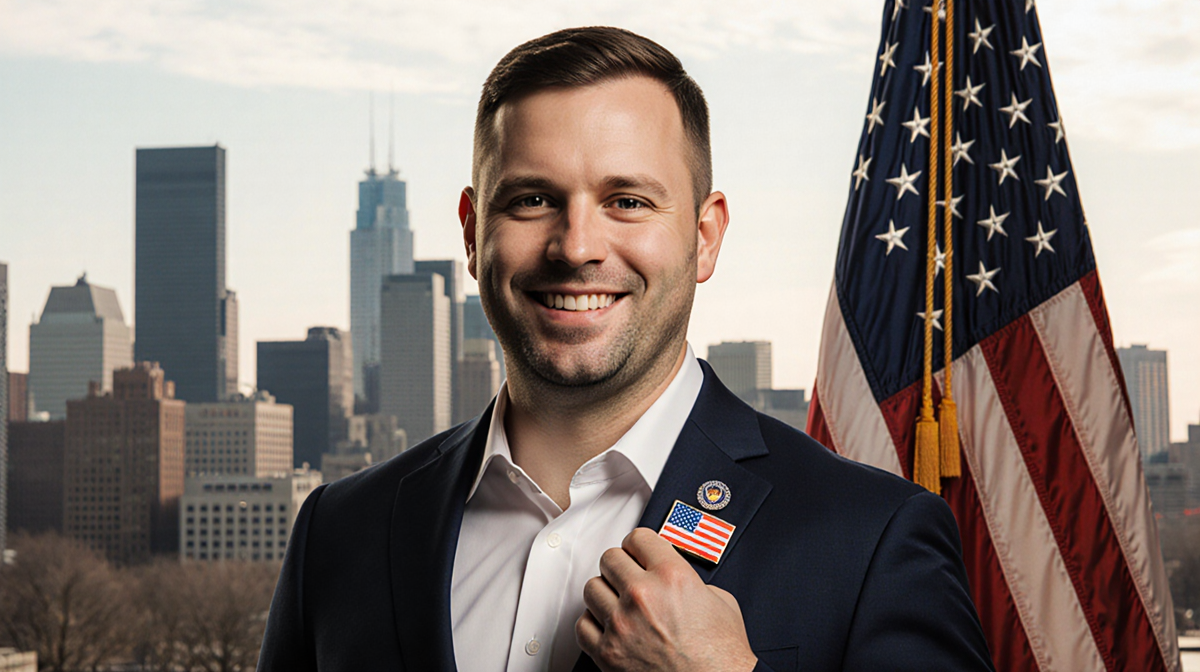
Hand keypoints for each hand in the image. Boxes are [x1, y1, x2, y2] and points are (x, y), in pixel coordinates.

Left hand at [575, 527, 756, 671]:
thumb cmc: (721, 655)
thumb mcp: (719, 601)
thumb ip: (689, 578)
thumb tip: (673, 574)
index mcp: (671, 577)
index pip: (637, 538)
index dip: (639, 545)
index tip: (638, 552)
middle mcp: (642, 596)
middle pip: (609, 559)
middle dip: (621, 566)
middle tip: (629, 577)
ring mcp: (622, 625)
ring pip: (591, 588)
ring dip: (605, 593)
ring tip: (619, 603)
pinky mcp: (608, 653)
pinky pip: (582, 624)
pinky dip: (594, 623)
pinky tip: (609, 626)